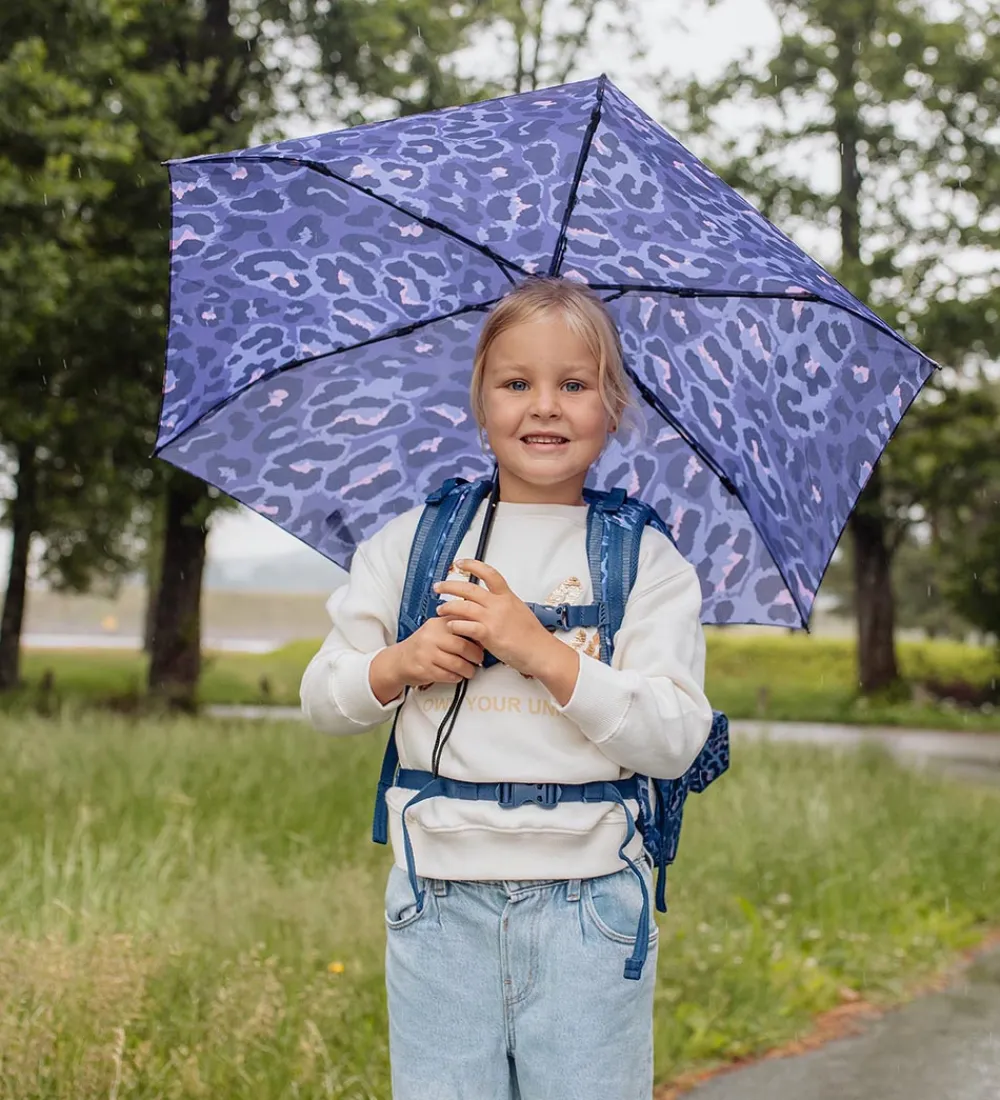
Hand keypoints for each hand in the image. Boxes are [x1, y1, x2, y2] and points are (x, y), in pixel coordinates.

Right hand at [369, 618, 483, 704]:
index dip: (478, 636)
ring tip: (470, 671)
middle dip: (476, 656)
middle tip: (479, 660)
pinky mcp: (424, 669)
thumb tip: (483, 633)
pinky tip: (457, 675)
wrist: (399, 660)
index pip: (464, 625)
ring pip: (457, 663)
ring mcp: (426, 653)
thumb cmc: (424, 646)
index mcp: (438, 623)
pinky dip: (456, 677)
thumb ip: (456, 628)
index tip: (484, 642)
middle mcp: (431, 636)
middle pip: (463, 646)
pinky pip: (447, 675)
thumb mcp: (437, 630)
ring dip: (468, 670)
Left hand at [434, 559, 558, 678]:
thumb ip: (504, 605)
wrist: (540, 651)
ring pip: (463, 606)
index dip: (473, 565)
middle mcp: (498, 604)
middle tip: (438, 586)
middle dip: (449, 585)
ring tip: (440, 610)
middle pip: (469, 588)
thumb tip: (493, 603)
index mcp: (507, 596)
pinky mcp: (489, 634)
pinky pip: (466, 626)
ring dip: (447, 607)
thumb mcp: (519, 612)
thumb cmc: (532, 636)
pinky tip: (450, 626)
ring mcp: (493, 618)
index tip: (460, 563)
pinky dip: (455, 625)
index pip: (489, 573)